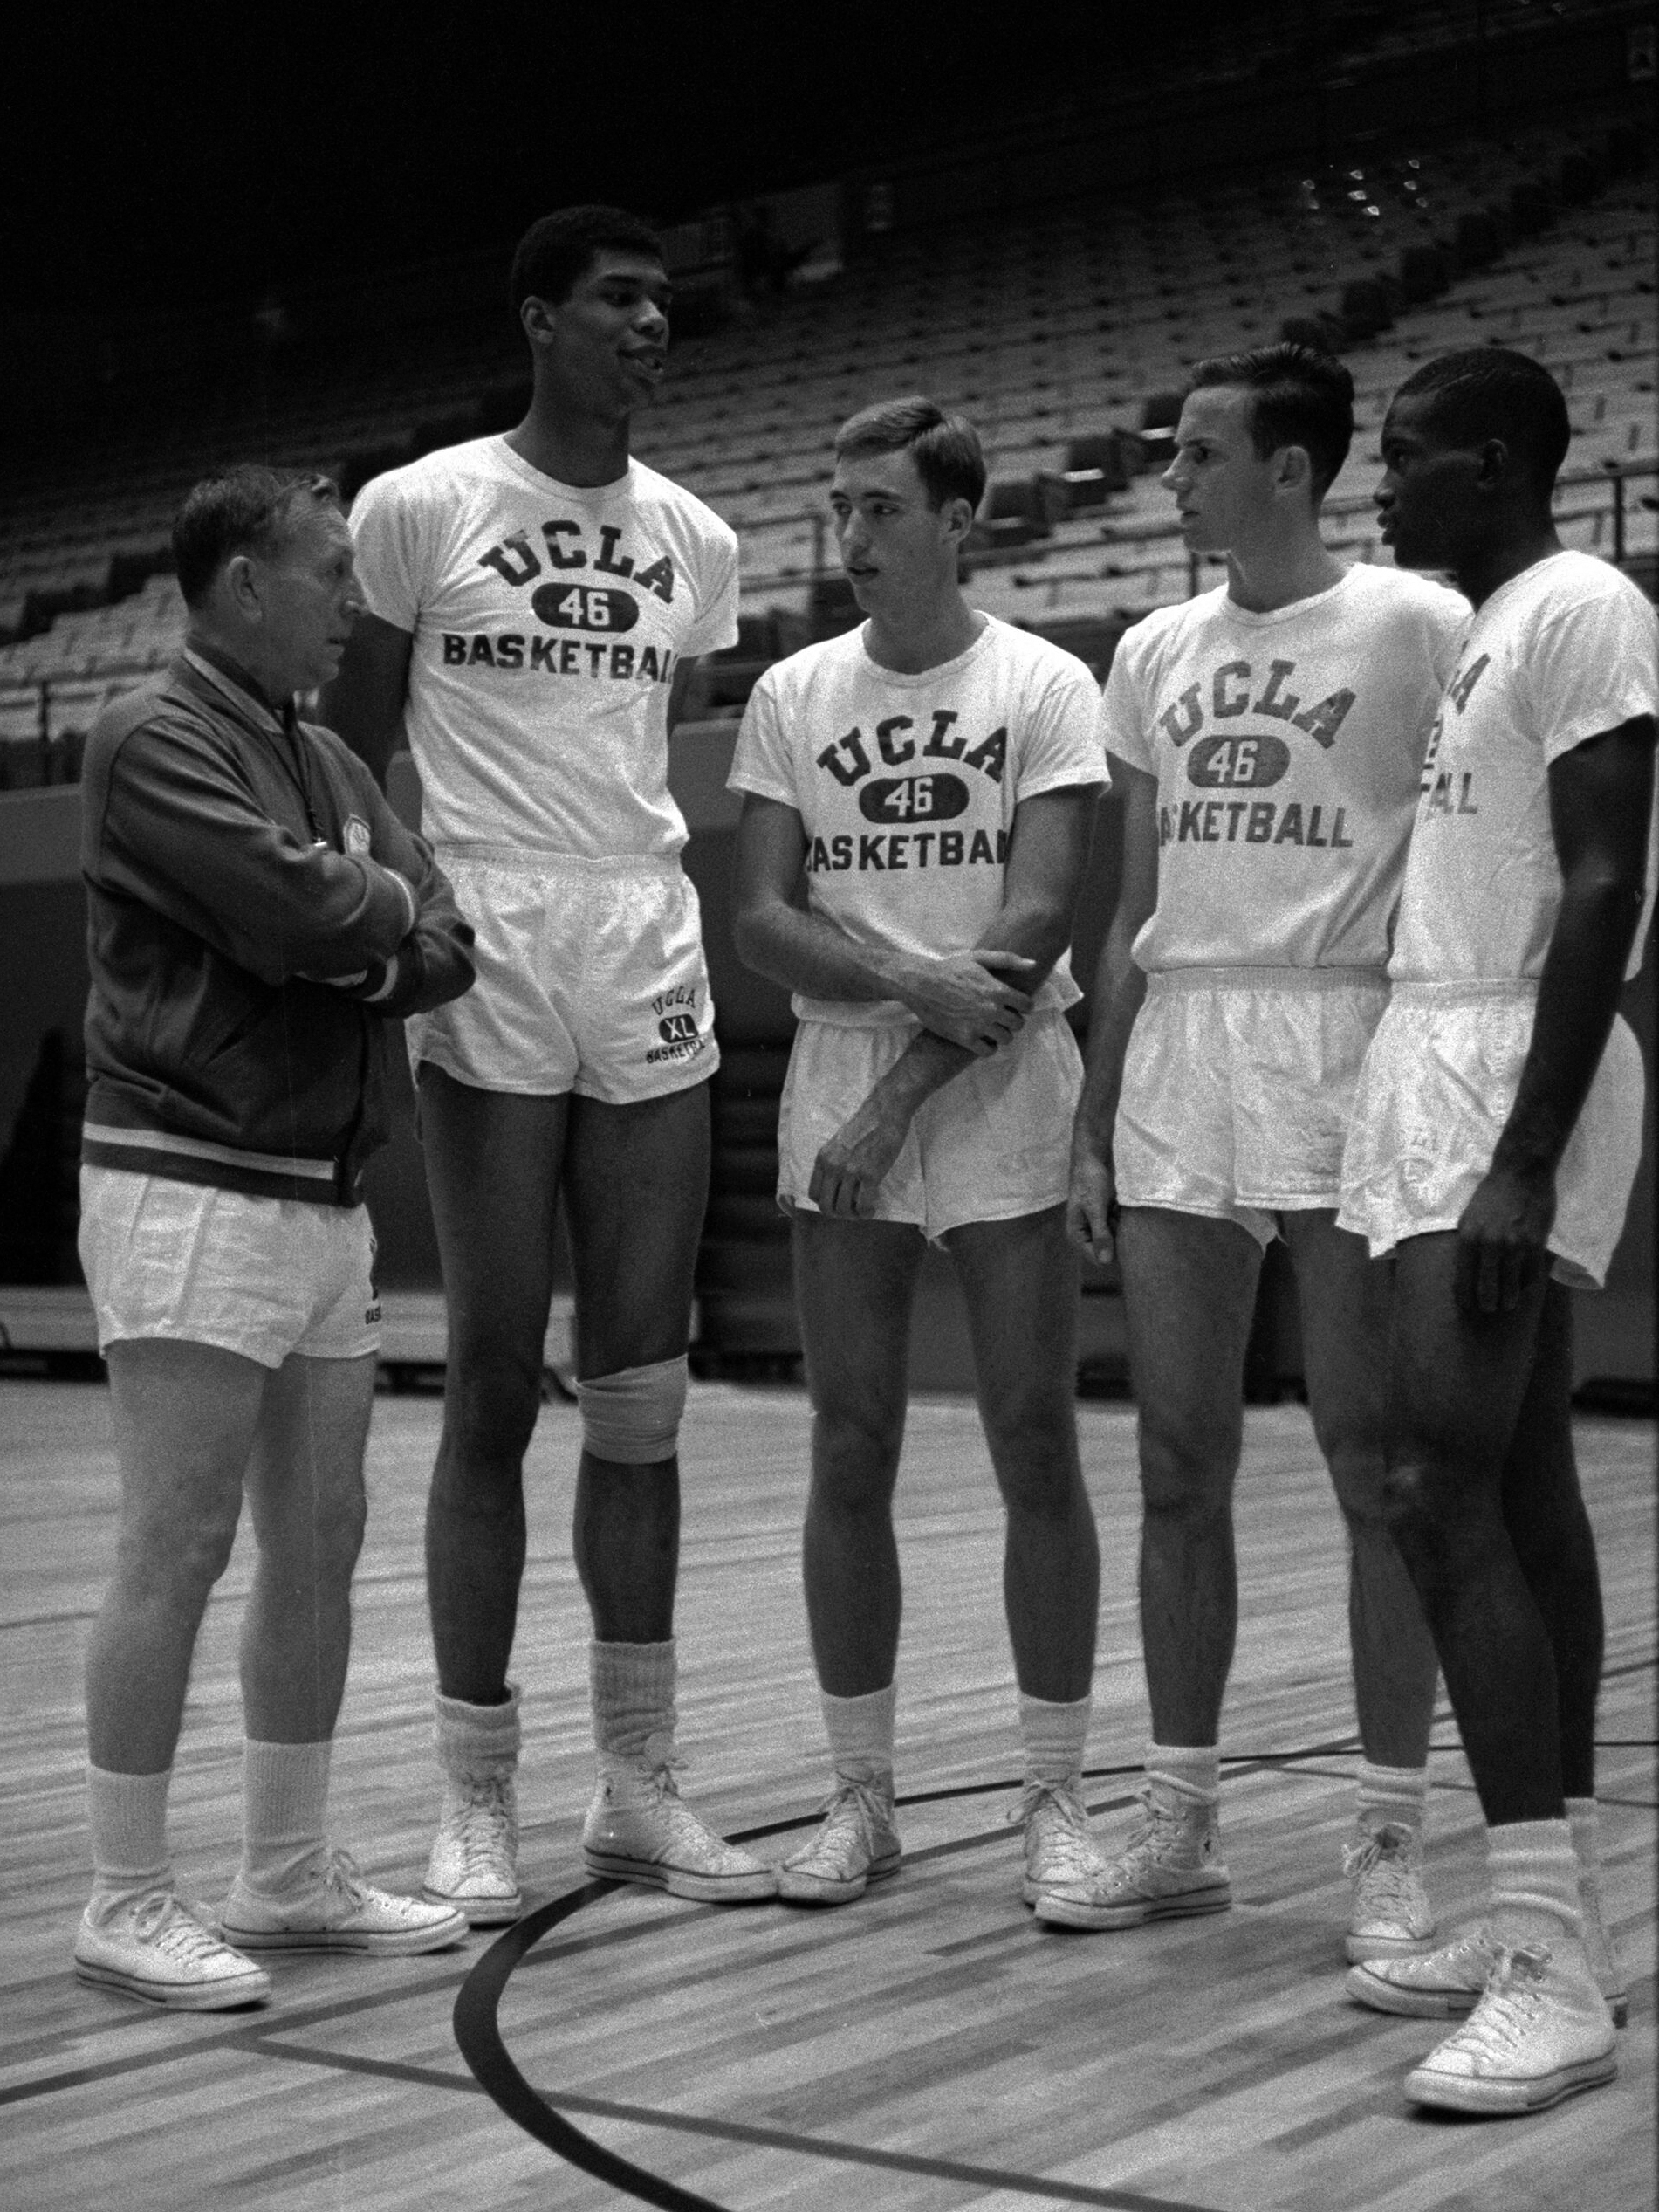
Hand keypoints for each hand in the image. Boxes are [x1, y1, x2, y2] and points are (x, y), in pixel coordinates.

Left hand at [809, 1092, 911, 1217]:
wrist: (884, 1112)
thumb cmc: (866, 1126)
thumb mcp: (839, 1143)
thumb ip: (834, 1162)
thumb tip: (837, 1185)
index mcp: (823, 1158)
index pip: (813, 1193)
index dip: (826, 1203)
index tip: (839, 1202)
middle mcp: (832, 1166)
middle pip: (825, 1206)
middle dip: (838, 1214)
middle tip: (852, 1212)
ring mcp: (850, 1170)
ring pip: (843, 1209)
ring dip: (854, 1216)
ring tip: (864, 1211)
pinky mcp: (869, 1174)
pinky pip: (863, 1206)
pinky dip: (867, 1213)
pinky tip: (873, 1209)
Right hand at [893, 949, 1035, 1055]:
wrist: (921, 983)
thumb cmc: (951, 968)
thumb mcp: (979, 957)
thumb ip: (1008, 960)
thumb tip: (1034, 964)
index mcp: (997, 990)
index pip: (1027, 1005)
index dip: (1023, 1005)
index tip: (1015, 1004)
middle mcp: (991, 1010)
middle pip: (1018, 1024)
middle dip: (1014, 1020)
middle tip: (1003, 1016)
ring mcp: (978, 1026)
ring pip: (1006, 1039)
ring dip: (1002, 1033)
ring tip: (993, 1026)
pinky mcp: (964, 1038)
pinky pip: (988, 1051)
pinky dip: (988, 1047)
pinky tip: (983, 1037)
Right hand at [1067, 1141, 1119, 1263]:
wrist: (1094, 1156)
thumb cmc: (1090, 1181)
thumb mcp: (1096, 1209)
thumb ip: (1101, 1235)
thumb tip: (1106, 1263)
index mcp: (1076, 1233)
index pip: (1096, 1257)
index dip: (1111, 1252)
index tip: (1124, 1240)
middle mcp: (1085, 1231)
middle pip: (1106, 1248)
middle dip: (1117, 1239)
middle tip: (1121, 1221)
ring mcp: (1096, 1222)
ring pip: (1114, 1237)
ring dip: (1121, 1228)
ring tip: (1120, 1211)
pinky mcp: (1106, 1214)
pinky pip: (1118, 1225)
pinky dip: (1122, 1219)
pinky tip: (1121, 1207)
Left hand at [1454, 1159, 1555, 1314]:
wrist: (1520, 1173)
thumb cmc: (1491, 1195)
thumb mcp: (1468, 1217)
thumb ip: (1468, 1243)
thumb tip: (1466, 1271)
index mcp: (1468, 1237)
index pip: (1463, 1278)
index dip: (1465, 1296)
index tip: (1467, 1306)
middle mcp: (1489, 1244)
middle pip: (1486, 1287)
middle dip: (1487, 1303)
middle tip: (1489, 1309)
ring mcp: (1514, 1245)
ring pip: (1510, 1285)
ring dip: (1508, 1299)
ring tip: (1508, 1305)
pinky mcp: (1535, 1243)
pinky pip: (1530, 1274)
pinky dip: (1526, 1284)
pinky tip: (1524, 1288)